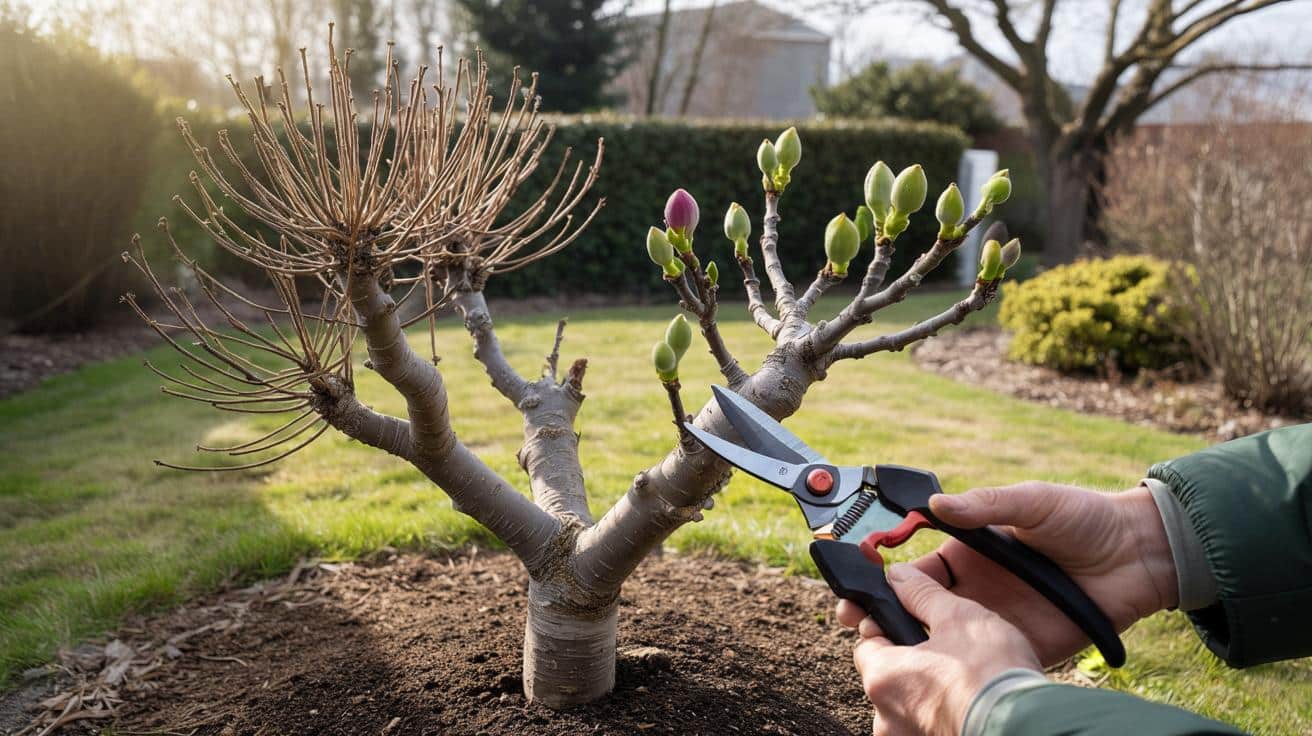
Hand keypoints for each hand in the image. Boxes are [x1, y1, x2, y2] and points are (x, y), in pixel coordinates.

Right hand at [838, 482, 1176, 665]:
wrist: (1141, 555)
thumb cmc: (1086, 518)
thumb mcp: (1033, 502)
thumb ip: (986, 505)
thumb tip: (935, 504)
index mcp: (971, 553)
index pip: (916, 572)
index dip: (884, 580)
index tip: (858, 586)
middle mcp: (978, 591)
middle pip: (919, 611)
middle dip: (883, 618)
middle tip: (853, 623)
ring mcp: (998, 622)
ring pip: (944, 641)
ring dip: (913, 647)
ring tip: (882, 652)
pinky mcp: (1024, 647)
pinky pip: (985, 661)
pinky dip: (957, 670)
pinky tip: (933, 672)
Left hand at [853, 563, 1040, 735]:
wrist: (1028, 725)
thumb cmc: (991, 673)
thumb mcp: (958, 617)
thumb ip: (922, 593)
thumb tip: (899, 575)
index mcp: (882, 678)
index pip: (868, 644)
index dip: (888, 628)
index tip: (911, 623)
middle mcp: (886, 717)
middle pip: (888, 677)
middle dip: (911, 662)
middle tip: (945, 651)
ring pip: (909, 705)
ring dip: (928, 690)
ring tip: (963, 678)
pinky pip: (928, 726)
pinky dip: (943, 713)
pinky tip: (968, 702)